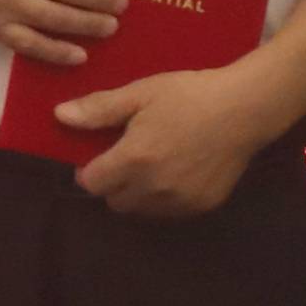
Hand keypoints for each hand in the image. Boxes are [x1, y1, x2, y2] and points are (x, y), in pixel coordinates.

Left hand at [54, 61, 284, 220]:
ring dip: (137, 194)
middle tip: (126, 158)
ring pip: (141, 210)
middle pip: (114, 201)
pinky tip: (175, 172)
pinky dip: (164, 198)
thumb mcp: (141, 94)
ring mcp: (180, 201)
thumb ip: (99, 110)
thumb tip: (59, 116)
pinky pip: (169, 211)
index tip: (98, 155)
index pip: (91, 184)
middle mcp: (154, 188)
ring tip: (151, 165)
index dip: (89, 170)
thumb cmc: (189, 95)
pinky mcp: (202, 205)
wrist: (246, 108)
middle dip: (112, 183)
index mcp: (133, 160)